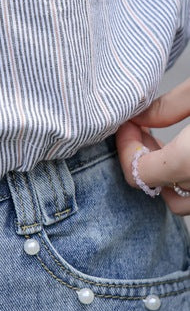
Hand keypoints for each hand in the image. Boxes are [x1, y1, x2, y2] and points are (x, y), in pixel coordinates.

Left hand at [116, 77, 189, 214]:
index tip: (129, 123)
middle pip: (162, 193)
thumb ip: (168, 107)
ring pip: (185, 203)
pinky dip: (189, 183)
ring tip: (172, 146)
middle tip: (147, 131)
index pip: (139, 173)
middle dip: (147, 163)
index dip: (126, 147)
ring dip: (172, 180)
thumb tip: (140, 117)